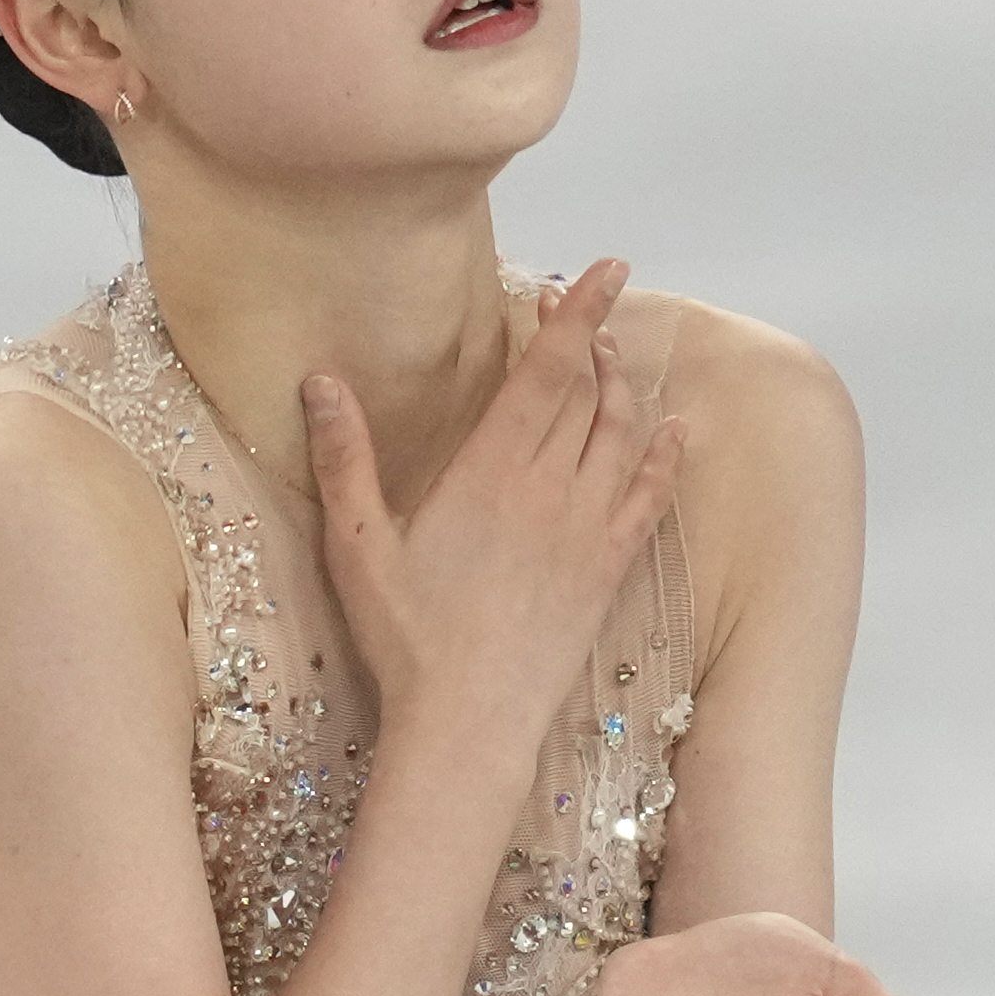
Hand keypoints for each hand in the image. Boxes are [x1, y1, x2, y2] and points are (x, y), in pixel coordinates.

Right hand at [304, 258, 686, 752]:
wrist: (468, 724)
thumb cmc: (407, 640)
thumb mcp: (356, 546)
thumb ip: (344, 458)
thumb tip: (320, 382)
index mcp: (489, 472)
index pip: (545, 371)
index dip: (575, 315)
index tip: (600, 271)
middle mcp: (548, 489)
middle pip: (587, 393)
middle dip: (591, 341)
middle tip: (584, 309)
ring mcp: (586, 530)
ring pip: (621, 436)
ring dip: (624, 388)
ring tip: (616, 358)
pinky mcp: (607, 571)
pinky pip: (648, 499)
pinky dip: (666, 459)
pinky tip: (675, 432)